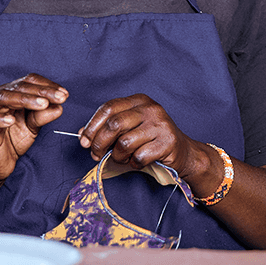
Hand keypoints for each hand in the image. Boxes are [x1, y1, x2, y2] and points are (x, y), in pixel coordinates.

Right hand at [0, 73, 67, 185]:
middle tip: (59, 98)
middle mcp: (0, 97)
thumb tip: (59, 107)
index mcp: (14, 93)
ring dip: (25, 99)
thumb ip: (44, 116)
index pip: (30, 81)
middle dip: (42, 92)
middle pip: (20, 87)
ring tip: (42, 104)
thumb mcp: (34, 127)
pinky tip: (10, 120)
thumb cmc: (14, 139)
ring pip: (4, 98)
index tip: (64, 94)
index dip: (48, 85)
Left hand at [78, 94, 192, 173]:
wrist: (183, 152)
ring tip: (123, 158)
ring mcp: (161, 124)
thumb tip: (82, 134)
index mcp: (139, 100)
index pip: (109, 108)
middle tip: (96, 155)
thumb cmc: (151, 139)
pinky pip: (139, 156)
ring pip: (124, 143)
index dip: (92, 126)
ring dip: (118, 156)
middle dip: (99, 143)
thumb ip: (107, 128)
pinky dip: (134, 163)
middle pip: (114, 124)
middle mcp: (151, 109)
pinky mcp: (168, 142)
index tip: (84, 142)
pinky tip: (138, 161)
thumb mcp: (129, 128)